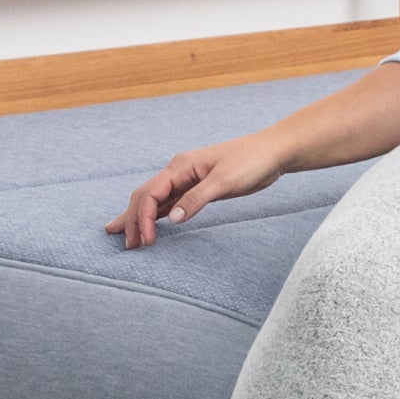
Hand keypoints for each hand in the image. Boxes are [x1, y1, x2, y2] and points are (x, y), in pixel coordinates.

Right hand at [106, 131, 286, 248]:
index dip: (143, 218)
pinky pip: (171, 203)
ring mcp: (187, 181)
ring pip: (155, 201)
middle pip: (145, 197)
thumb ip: (197, 199)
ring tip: (127, 238)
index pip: (149, 194)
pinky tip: (149, 225)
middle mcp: (178, 173)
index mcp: (180, 167)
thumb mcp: (224, 181)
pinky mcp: (198, 189)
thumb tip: (173, 218)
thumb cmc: (251, 161)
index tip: (146, 240)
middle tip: (128, 245)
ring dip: (141, 219)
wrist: (272, 153)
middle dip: (133, 220)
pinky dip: (158, 215)